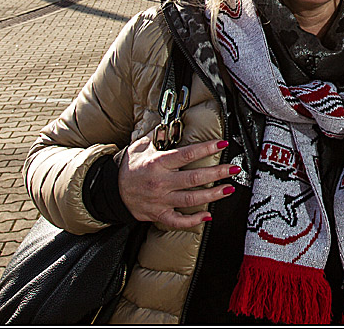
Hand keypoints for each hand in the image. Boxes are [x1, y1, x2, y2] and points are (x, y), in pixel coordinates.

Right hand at [118, 136, 239, 228]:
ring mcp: (160, 200)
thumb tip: (171, 122)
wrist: (110, 189)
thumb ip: (157, 135)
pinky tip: (207, 216)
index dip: (206, 148)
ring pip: (191, 199)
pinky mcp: (158, 214)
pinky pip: (178, 221)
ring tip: (229, 189)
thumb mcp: (140, 146)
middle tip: (233, 169)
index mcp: (158, 163)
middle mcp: (160, 182)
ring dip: (212, 195)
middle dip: (217, 173)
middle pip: (194, 178)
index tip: (222, 144)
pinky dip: (193, 221)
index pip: (187, 154)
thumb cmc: (129, 166)